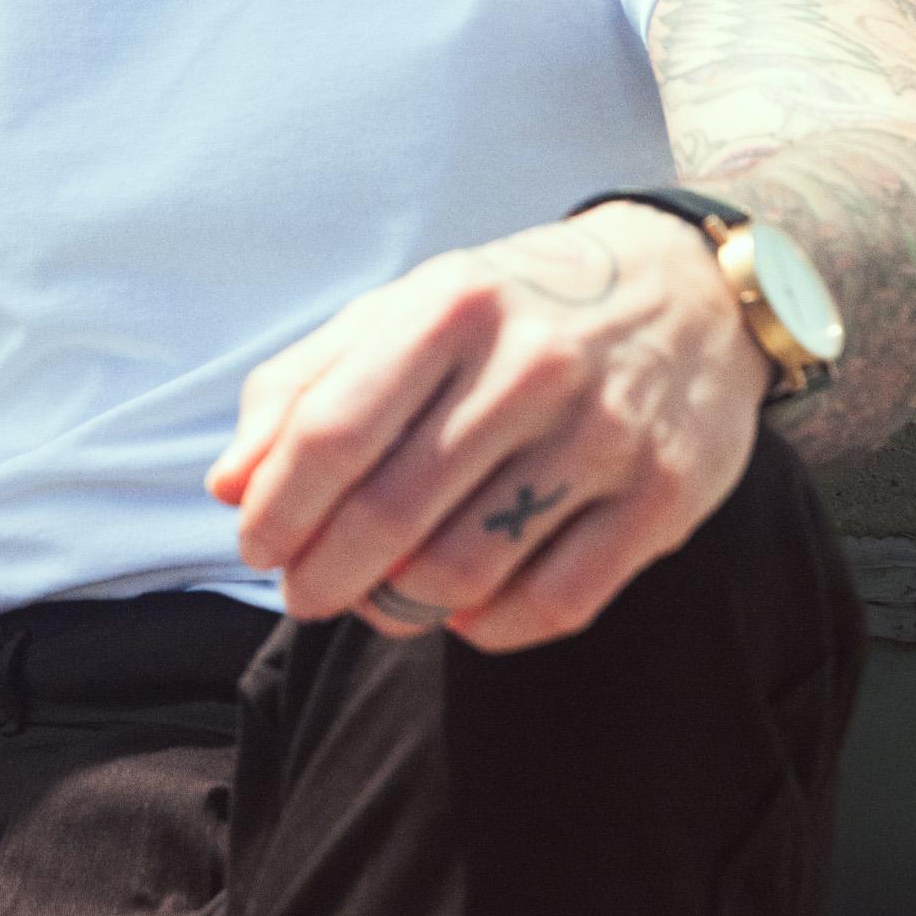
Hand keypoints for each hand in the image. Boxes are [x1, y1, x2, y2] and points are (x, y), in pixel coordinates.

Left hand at [204, 202, 772, 652]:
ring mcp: (603, 435)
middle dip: (323, 575)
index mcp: (453, 305)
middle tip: (304, 592)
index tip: (256, 544)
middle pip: (389, 514)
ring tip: (378, 600)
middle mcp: (531, 365)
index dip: (277, 506)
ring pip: (463, 572)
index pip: (332, 431)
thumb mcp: (407, 310)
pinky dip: (488, 626)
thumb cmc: (513, 309)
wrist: (687, 289)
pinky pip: (554, 605)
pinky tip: (462, 607)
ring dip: (398, 608)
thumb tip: (228, 486)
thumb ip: (306, 385)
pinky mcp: (662, 498)